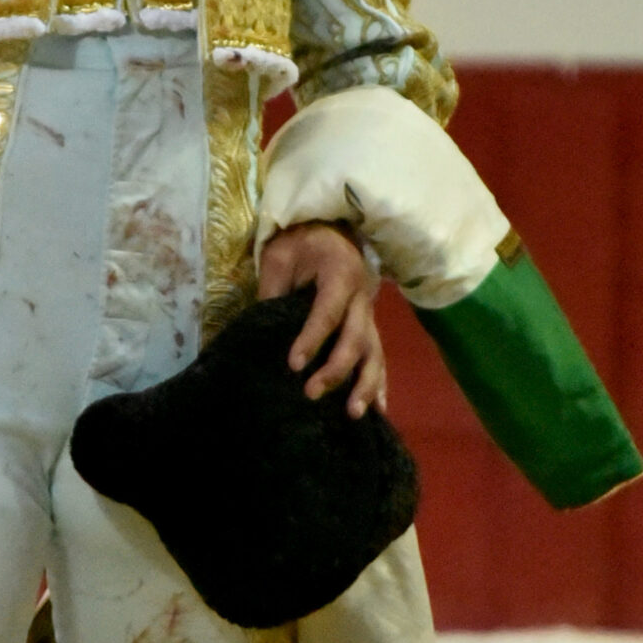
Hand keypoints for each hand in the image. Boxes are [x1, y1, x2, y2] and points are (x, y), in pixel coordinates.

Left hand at [257, 221, 386, 419]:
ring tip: (353, 414)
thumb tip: (264, 332)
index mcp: (340, 274)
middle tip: (312, 393)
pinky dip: (379, 384)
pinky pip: (378, 357)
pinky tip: (377, 410)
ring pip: (374, 352)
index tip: (293, 364)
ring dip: (366, 384)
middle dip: (336, 369)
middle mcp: (362, 297)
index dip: (312, 339)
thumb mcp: (279, 256)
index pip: (328, 312)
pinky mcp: (370, 327)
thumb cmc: (300, 242)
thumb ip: (274, 291)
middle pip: (356, 338)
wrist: (328, 228)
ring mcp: (370, 314)